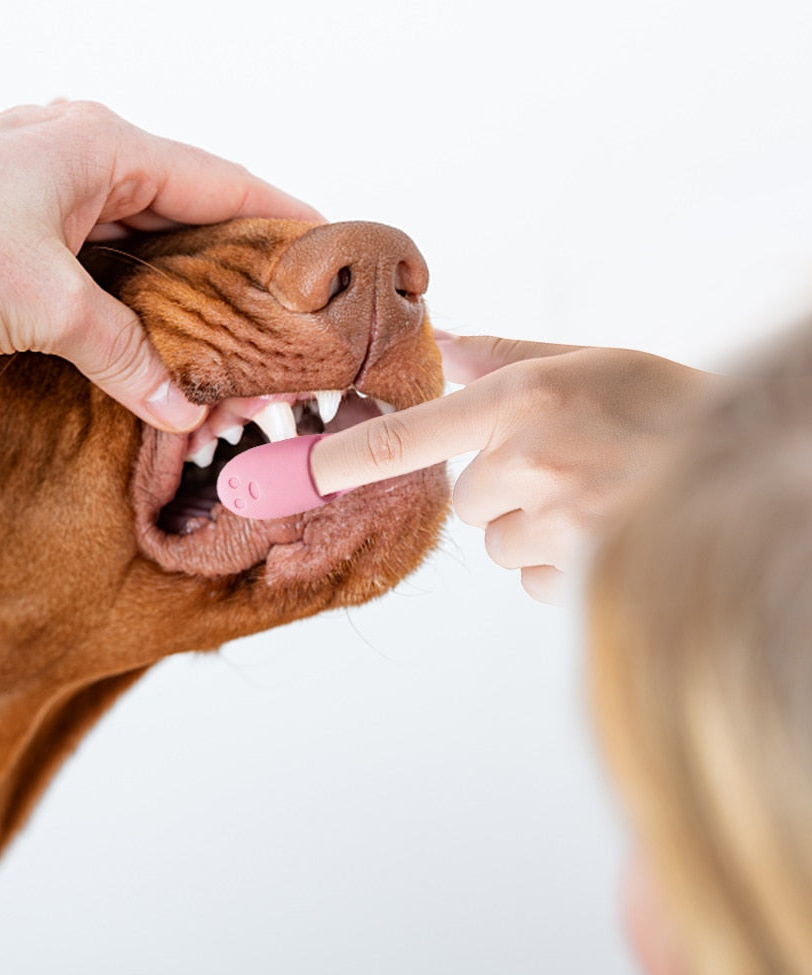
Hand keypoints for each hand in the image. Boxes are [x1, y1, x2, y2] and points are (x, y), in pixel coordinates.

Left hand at [0, 100, 321, 430]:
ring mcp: (39, 179)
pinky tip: (151, 311)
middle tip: (279, 297)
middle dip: (232, 252)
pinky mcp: (13, 216)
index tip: (325, 242)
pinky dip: (129, 278)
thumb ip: (128, 356)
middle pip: (182, 201)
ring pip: (138, 225)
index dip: (278, 213)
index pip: (218, 179)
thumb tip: (182, 411)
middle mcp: (73, 148)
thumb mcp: (50, 308)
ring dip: (179, 271)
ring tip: (226, 313)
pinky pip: (97, 244)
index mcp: (97, 143)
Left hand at [311, 334, 722, 603]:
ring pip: (497, 540)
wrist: (745, 463)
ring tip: (587, 496)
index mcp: (520, 402)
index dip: (337, 459)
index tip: (285, 475)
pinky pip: (531, 577)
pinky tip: (599, 530)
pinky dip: (554, 562)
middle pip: (462, 498)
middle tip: (558, 465)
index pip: (404, 437)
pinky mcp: (578, 575)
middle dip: (495, 487)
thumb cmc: (661, 404)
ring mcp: (555, 523)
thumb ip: (502, 355)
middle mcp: (529, 462)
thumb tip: (442, 341)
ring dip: (528, 525)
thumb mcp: (582, 360)